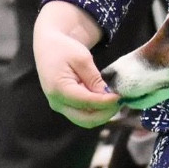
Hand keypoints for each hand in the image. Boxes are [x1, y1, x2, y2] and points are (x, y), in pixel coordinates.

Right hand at [33, 1, 117, 127]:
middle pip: (86, 119)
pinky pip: (83, 114)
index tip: (120, 97)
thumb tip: (108, 96)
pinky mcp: (64, 106)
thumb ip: (94, 79)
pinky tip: (106, 100)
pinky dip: (96, 111)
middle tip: (120, 101)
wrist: (48, 47)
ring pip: (85, 120)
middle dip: (105, 113)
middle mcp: (57, 102)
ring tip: (114, 101)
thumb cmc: (64, 49)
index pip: (87, 102)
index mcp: (59, 88)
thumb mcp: (82, 59)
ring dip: (102, 114)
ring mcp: (60, 106)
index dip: (106, 102)